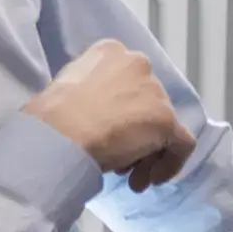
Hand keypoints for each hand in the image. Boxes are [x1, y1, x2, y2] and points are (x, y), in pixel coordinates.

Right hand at [26, 40, 193, 186]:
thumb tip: (96, 116)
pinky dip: (171, 163)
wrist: (57, 134)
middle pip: (147, 104)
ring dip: (147, 154)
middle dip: (135, 135)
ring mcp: (154, 91)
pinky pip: (182, 144)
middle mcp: (137, 62)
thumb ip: (91, 95)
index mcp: (110, 51)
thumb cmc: (50, 118)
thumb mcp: (68, 90)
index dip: (120, 112)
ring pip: (163, 126)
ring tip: (130, 178)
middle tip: (119, 162)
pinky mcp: (165, 119)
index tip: (107, 133)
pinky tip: (150, 180)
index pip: (128, 83)